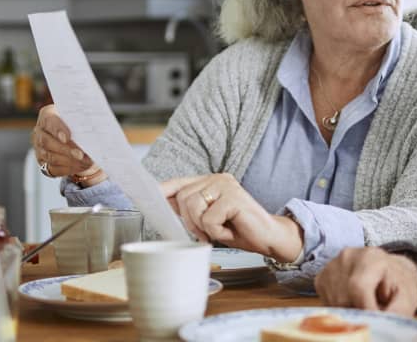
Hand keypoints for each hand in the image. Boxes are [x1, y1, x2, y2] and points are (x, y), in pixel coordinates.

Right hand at [30, 104, 99, 181]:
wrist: (76, 138)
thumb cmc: (79, 125)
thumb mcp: (81, 119)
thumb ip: (84, 122)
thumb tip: (95, 129)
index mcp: (47, 115)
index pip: (48, 120)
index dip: (57, 129)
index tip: (67, 137)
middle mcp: (39, 132)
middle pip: (47, 142)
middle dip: (65, 149)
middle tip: (80, 155)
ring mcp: (39, 149)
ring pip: (50, 157)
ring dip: (69, 161)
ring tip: (85, 162)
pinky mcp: (43, 163)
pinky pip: (53, 169)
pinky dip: (68, 169)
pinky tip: (80, 167)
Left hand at [160, 173, 302, 260]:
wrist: (269, 238)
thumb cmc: (239, 229)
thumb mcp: (210, 220)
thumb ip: (190, 210)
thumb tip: (163, 205)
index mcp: (210, 181)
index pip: (179, 183)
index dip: (162, 190)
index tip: (147, 195)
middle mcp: (217, 178)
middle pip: (183, 198)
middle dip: (191, 222)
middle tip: (208, 232)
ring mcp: (226, 185)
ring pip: (193, 207)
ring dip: (204, 227)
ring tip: (220, 230)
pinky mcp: (233, 197)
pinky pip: (209, 218)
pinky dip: (217, 231)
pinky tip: (230, 230)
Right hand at [315, 247, 416, 316]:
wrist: (388, 271)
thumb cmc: (398, 285)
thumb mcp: (408, 296)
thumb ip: (399, 309)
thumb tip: (384, 322)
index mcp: (371, 256)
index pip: (359, 288)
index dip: (367, 311)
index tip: (376, 321)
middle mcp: (347, 256)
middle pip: (346, 299)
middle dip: (361, 312)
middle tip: (374, 310)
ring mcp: (331, 266)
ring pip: (335, 304)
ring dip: (350, 311)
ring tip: (365, 304)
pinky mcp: (321, 278)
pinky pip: (328, 304)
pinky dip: (341, 308)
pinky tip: (353, 301)